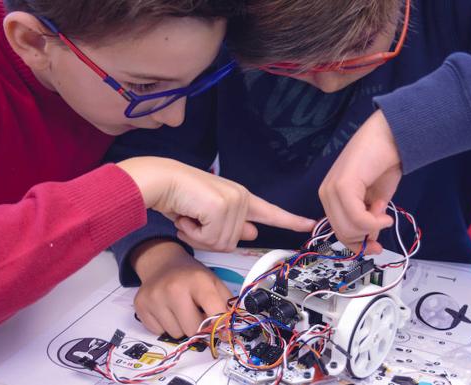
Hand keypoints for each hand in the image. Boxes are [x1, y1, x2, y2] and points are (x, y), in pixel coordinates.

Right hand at [117, 157, 315, 251]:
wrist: (160, 180)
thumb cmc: (178, 196)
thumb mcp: (208, 215)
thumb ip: (231, 225)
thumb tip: (253, 232)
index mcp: (241, 198)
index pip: (271, 212)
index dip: (291, 220)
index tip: (310, 224)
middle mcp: (242, 198)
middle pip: (232, 243)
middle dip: (207, 238)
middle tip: (193, 219)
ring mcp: (234, 202)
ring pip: (222, 244)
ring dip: (198, 236)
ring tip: (189, 215)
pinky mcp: (223, 207)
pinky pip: (210, 239)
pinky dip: (192, 233)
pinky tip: (187, 215)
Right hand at [131, 240, 231, 337]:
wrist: (162, 263)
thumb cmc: (192, 276)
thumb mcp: (213, 282)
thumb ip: (225, 304)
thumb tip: (227, 331)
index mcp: (198, 281)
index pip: (214, 313)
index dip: (219, 325)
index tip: (221, 329)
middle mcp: (174, 288)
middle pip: (192, 329)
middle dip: (197, 327)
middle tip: (196, 314)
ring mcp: (155, 297)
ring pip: (175, 334)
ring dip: (180, 327)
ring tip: (180, 310)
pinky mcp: (140, 306)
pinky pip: (158, 332)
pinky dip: (165, 326)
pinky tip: (166, 310)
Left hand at [319, 110, 400, 253]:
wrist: (391, 136)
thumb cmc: (384, 162)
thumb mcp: (376, 199)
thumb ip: (369, 218)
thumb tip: (370, 240)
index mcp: (331, 196)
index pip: (338, 229)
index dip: (356, 244)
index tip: (375, 249)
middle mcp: (327, 193)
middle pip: (342, 232)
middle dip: (365, 237)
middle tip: (385, 226)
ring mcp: (332, 189)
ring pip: (348, 227)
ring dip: (371, 227)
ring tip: (385, 213)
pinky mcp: (342, 186)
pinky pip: (356, 218)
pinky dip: (373, 222)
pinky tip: (385, 214)